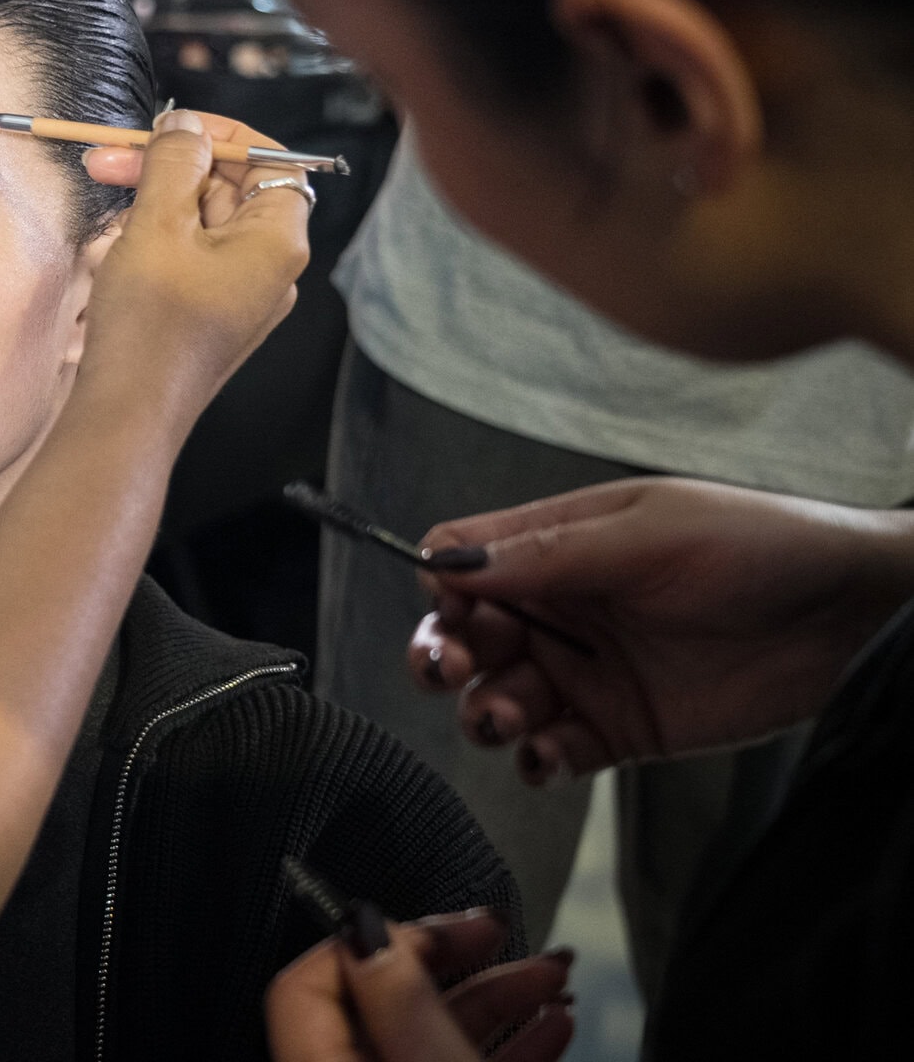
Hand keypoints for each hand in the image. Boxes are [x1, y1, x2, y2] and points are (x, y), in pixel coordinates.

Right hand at [77, 110, 311, 432]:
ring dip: (155, 202)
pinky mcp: (211, 315)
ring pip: (204, 222)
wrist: (129, 412)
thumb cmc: (150, 323)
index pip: (271, 161)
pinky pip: (192, 257)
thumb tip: (184, 124)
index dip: (223, 135)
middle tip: (108, 158)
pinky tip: (117, 244)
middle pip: (231, 189)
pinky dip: (156, 238)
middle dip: (170, 167)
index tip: (170, 127)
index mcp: (278, 242)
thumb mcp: (157, 224)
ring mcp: (241, 295)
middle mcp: (270, 268)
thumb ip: (173, 162)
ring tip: (107, 206)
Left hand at [267, 910, 573, 1061]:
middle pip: (380, 1001)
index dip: (371, 942)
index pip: (308, 982)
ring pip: (430, 1032)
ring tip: (551, 976)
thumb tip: (367, 930)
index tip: (437, 928)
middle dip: (454, 960)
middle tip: (499, 932)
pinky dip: (507, 1043)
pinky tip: (552, 1024)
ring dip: (497, 996)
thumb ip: (401, 1003)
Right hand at [408, 477, 913, 782]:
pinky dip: (537, 760)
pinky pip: (554, 751)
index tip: (455, 608)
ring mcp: (589, 670)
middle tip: (451, 667)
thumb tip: (446, 562)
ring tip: (508, 717)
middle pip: (464, 634)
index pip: (461, 561)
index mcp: (558, 546)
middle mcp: (562, 608)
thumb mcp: (647, 535)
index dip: (443, 586)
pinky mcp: (622, 728)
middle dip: (442, 654)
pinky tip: (546, 755)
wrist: (854, 615)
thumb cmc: (760, 545)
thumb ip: (547, 554)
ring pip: (497, 698)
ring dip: (485, 711)